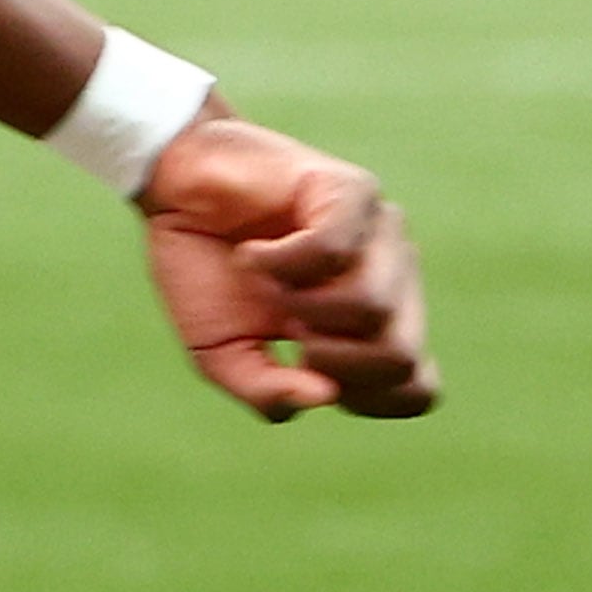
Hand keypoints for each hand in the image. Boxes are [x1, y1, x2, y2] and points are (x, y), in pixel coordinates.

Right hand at [139, 114, 439, 423]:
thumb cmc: (208, 274)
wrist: (175, 193)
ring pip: (371, 305)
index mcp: (376, 329)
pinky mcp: (353, 192)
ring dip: (299, 305)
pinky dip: (278, 264)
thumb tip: (325, 396)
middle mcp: (392, 281)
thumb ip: (266, 392)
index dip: (363, 398)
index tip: (307, 368)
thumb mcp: (222, 355)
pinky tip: (253, 252)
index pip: (417, 389)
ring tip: (266, 281)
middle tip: (288, 329)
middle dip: (331, 359)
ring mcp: (380, 235)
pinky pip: (334, 251)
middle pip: (402, 358)